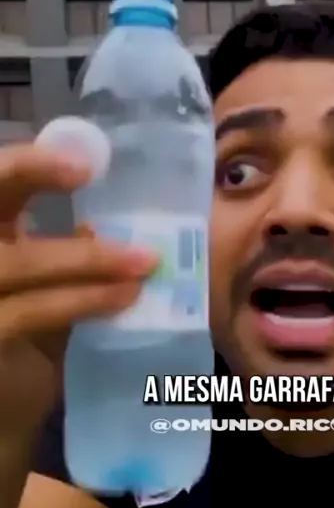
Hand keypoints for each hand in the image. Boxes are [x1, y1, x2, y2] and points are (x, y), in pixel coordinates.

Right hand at [0, 142, 157, 439]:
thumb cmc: (21, 350)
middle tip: (81, 169)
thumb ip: (60, 261)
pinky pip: (33, 311)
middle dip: (23, 173)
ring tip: (142, 260)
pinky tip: (124, 297)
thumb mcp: (40, 295)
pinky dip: (82, 300)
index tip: (77, 156)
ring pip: (17, 262)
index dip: (23, 163)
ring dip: (85, 257)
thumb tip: (99, 228)